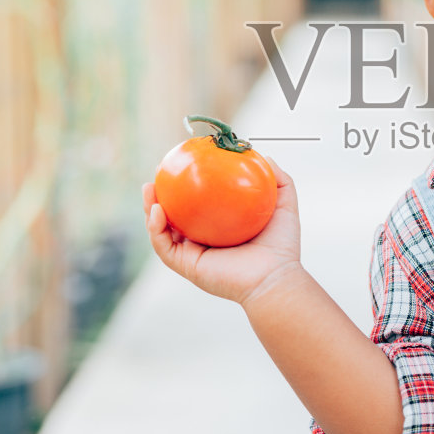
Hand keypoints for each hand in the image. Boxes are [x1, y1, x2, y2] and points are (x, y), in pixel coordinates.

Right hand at [143, 161, 304, 306]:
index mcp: (220, 228)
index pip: (197, 206)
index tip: (181, 166)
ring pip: (162, 230)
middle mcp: (203, 241)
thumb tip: (265, 156)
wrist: (275, 276)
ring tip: (148, 187)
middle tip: (158, 176)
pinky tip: (158, 209)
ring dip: (150, 208)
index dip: (185, 188)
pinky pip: (164, 245)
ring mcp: (193, 254)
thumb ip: (277, 178)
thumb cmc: (281, 245)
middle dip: (159, 196)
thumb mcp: (284, 202)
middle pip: (173, 216)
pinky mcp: (186, 266)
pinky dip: (155, 227)